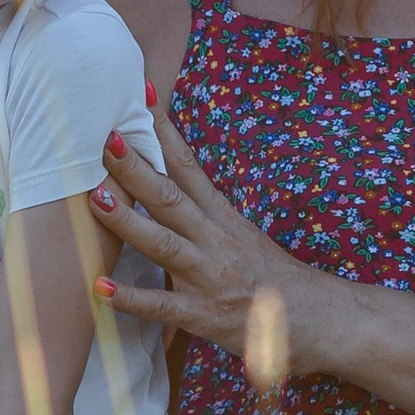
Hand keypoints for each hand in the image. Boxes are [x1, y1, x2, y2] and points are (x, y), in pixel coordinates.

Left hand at [89, 117, 332, 369]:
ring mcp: (208, 276)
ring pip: (162, 243)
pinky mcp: (203, 315)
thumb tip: (165, 186)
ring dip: (127, 220)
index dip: (163, 130)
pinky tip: (100, 287)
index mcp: (222, 216)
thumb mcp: (241, 234)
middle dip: (137, 168)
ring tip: (96, 198)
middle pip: (170, 197)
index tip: (141, 96)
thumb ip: (204, 215)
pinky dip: (130, 297)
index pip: (188, 165)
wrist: (318, 317)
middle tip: (107, 140)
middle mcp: (214, 239)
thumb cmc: (273, 276)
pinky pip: (161, 305)